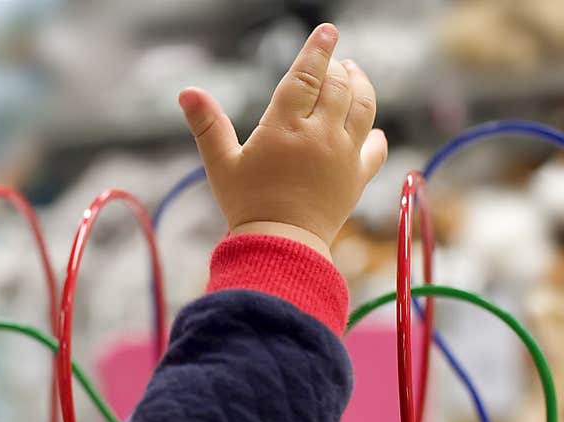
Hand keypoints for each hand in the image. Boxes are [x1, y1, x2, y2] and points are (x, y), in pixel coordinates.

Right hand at [178, 23, 387, 260]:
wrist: (279, 247)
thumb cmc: (246, 206)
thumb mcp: (221, 166)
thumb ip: (207, 126)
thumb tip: (187, 92)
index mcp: (285, 128)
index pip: (307, 75)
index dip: (318, 50)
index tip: (327, 31)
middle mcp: (320, 136)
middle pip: (339, 86)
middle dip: (339, 67)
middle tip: (336, 61)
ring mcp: (342, 156)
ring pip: (364, 108)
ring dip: (362, 86)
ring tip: (356, 76)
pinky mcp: (356, 178)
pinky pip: (375, 148)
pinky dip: (374, 133)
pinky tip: (369, 129)